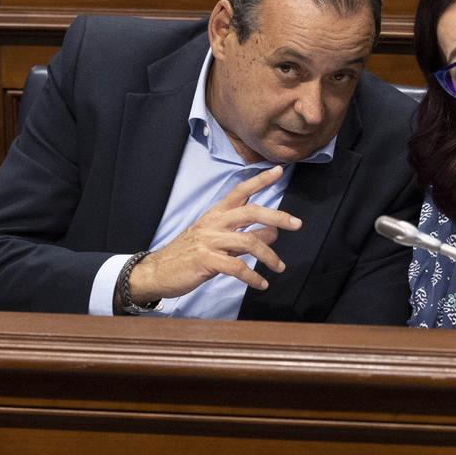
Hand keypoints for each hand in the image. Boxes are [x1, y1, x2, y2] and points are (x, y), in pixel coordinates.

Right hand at [127, 165, 301, 301]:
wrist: (158, 270)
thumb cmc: (190, 253)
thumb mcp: (218, 240)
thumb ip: (245, 234)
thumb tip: (273, 232)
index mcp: (216, 213)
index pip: (240, 191)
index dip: (260, 180)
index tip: (278, 171)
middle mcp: (214, 223)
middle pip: (250, 212)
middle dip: (277, 216)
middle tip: (297, 224)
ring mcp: (209, 241)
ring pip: (248, 242)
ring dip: (269, 256)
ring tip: (280, 267)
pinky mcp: (206, 261)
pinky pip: (237, 267)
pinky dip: (253, 277)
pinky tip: (261, 283)